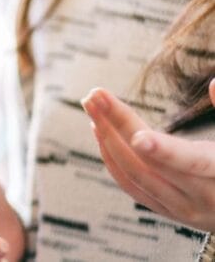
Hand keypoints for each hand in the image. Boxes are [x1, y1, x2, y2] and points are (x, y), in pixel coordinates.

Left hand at [82, 82, 214, 231]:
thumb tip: (214, 83)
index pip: (190, 164)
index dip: (164, 151)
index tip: (137, 136)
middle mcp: (201, 199)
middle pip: (147, 164)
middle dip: (117, 126)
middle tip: (94, 94)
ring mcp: (182, 209)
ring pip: (133, 176)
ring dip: (107, 139)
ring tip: (92, 106)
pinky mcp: (169, 212)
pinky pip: (132, 187)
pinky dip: (112, 159)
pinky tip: (100, 132)